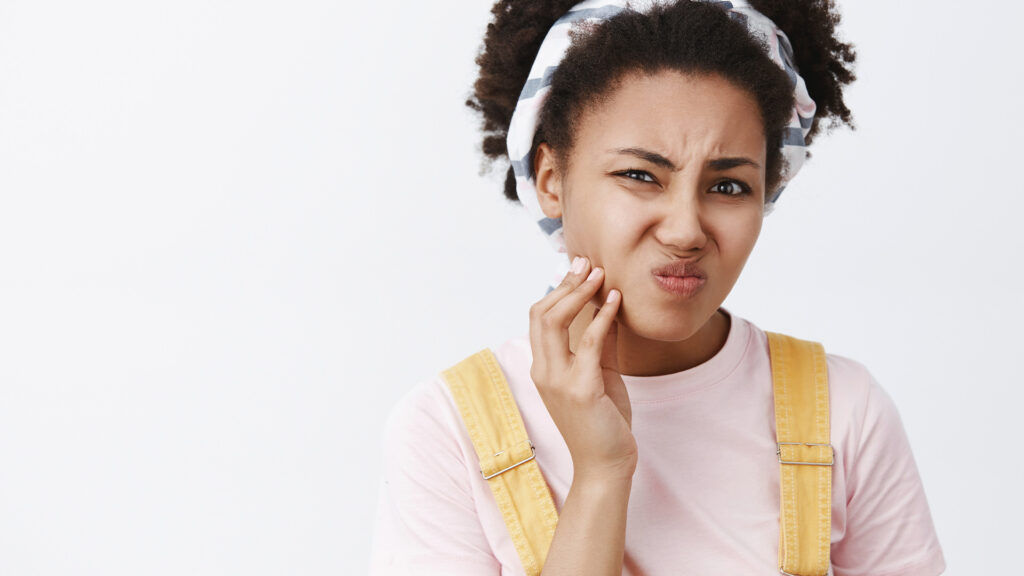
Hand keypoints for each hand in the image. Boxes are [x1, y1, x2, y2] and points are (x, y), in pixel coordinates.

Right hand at [529, 256, 636, 483]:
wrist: (606, 465)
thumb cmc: (603, 422)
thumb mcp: (598, 375)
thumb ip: (597, 344)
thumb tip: (606, 307)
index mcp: (543, 368)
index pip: (539, 317)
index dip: (557, 289)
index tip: (579, 268)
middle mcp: (543, 371)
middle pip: (541, 312)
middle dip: (565, 283)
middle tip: (587, 263)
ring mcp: (557, 380)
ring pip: (554, 321)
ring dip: (578, 292)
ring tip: (599, 274)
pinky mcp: (580, 389)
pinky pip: (588, 342)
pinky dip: (602, 316)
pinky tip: (615, 301)